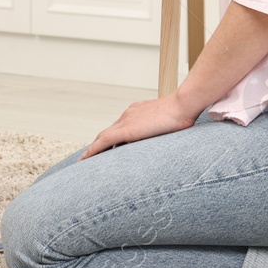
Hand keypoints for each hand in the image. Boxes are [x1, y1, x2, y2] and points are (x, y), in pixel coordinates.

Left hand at [80, 94, 198, 159]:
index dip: (112, 139)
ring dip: (93, 150)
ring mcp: (125, 121)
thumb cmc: (183, 112)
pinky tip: (85, 160)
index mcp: (137, 112)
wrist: (183, 105)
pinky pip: (103, 142)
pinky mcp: (125, 130)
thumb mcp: (171, 121)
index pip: (120, 127)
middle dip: (99, 145)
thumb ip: (164, 128)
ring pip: (102, 138)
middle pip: (108, 133)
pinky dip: (92, 151)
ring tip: (84, 162)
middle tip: (90, 157)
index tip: (107, 149)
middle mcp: (128, 115)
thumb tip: (170, 135)